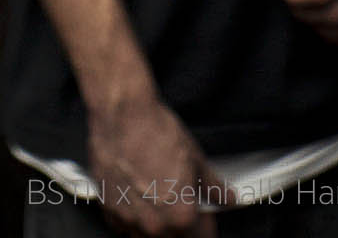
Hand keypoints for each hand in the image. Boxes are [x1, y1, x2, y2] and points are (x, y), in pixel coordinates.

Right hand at [86, 96, 230, 233]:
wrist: (121, 113)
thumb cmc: (156, 131)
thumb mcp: (195, 158)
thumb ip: (213, 187)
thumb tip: (229, 198)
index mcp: (181, 216)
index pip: (202, 237)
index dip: (205, 225)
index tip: (204, 217)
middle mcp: (155, 225)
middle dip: (180, 226)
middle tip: (179, 202)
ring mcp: (129, 219)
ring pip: (147, 237)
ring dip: (156, 226)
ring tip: (156, 198)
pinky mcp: (108, 209)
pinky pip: (124, 227)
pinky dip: (132, 218)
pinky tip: (137, 196)